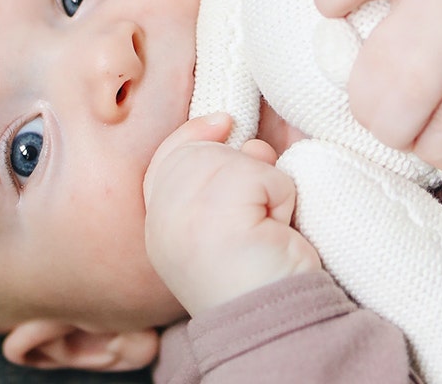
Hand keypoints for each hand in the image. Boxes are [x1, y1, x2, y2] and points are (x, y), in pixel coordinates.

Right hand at [143, 113, 321, 315]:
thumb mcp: (222, 228)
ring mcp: (187, 204)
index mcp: (160, 225)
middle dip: (239, 168)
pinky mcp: (221, 198)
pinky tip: (274, 233)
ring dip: (265, 189)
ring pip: (238, 158)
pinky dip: (282, 198)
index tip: (223, 122)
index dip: (193, 134)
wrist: (267, 319)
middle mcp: (164, 214)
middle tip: (255, 219)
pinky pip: (266, 172)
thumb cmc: (253, 282)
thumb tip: (252, 144)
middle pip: (202, 152)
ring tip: (263, 232)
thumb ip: (218, 185)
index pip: (166, 158)